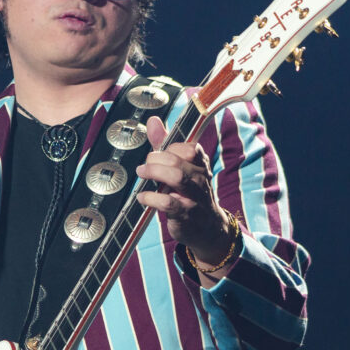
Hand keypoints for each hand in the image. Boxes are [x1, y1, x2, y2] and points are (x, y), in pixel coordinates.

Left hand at [136, 116, 235, 275]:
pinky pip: (167, 203)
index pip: (189, 148)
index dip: (170, 148)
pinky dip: (151, 197)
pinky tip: (143, 197)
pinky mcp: (185, 214)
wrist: (207, 227)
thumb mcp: (181, 167)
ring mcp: (195, 197)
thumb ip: (165, 144)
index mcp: (202, 164)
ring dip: (154, 173)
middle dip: (156, 160)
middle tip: (145, 166)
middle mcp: (201, 178)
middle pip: (178, 160)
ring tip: (142, 174)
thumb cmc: (190, 192)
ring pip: (176, 177)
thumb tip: (153, 121)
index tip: (158, 153)